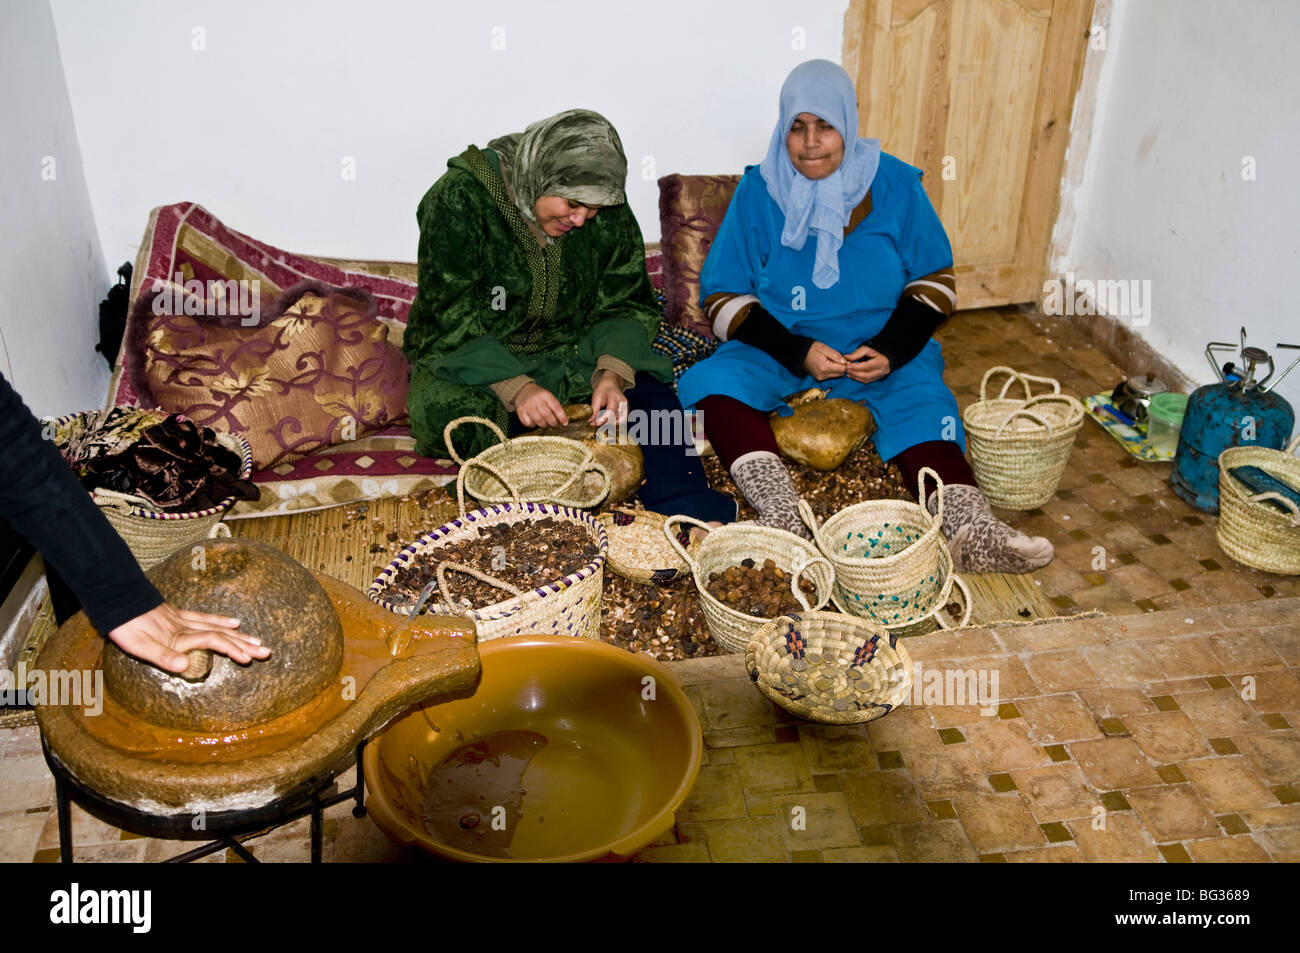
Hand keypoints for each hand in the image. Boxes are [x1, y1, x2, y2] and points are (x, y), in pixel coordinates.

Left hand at [107, 602, 268, 673]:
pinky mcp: (177, 615)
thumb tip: (186, 667)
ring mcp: (183, 619)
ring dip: (238, 635)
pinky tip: (232, 622)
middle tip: (265, 651)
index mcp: (180, 636)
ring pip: (217, 627)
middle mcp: (186, 627)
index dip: (232, 650)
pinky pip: (205, 618)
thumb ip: (163, 656)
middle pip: (222, 634)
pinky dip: (221, 621)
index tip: (249, 659)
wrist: (117, 601)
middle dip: (244, 644)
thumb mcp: (139, 646)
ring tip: (257, 640)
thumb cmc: (126, 627)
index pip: (213, 641)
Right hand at [515, 382, 567, 428]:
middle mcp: (536, 399)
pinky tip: (535, 422)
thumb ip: (555, 407)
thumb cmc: (539, 397)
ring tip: (546, 425)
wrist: (522, 390)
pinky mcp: (520, 411)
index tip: (565, 424)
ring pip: (538, 420)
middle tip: (555, 426)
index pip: (556, 407)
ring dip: (544, 425)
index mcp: (545, 394)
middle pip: (547, 415)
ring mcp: (527, 405)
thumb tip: (564, 422)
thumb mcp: (548, 397)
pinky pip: (528, 423)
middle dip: (553, 423)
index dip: (562, 417)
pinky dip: (533, 425)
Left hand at [588, 370, 627, 426]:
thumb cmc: (603, 390)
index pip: (611, 411)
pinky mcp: (627, 410)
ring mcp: (626, 406)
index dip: (603, 419)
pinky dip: (615, 422)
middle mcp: (623, 402)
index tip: (595, 423)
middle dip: (605, 422)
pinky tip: (608, 420)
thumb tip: (591, 422)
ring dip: (610, 423)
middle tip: (596, 423)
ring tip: (602, 420)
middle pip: (616, 417)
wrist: (611, 384)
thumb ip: (594, 411)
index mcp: (614, 396)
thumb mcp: (596, 398)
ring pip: (620, 421)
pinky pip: (622, 420)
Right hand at [802, 341, 849, 380]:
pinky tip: (828, 364)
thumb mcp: (824, 348)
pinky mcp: (819, 378)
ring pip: (836, 375)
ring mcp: (820, 378)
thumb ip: (835, 355)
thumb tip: (845, 361)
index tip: (845, 358)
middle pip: (840, 374)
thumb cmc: (812, 349)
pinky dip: (832, 371)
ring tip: (832, 360)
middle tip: (839, 358)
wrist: (799, 354)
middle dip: (842, 367)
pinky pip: (830, 376)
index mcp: (825, 367)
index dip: (846, 364)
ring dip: (837, 369)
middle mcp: (823, 375)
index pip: (842, 369)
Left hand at [844, 344, 890, 383]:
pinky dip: (859, 379)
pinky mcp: (879, 378)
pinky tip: (853, 376)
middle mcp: (883, 370)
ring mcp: (882, 375)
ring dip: (856, 377)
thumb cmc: (877, 350)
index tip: (847, 365)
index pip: (867, 366)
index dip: (856, 367)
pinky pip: (868, 381)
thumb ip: (857, 353)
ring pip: (867, 380)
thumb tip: (846, 358)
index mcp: (882, 361)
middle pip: (867, 375)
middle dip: (855, 373)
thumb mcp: (867, 348)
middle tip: (846, 369)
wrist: (888, 353)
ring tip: (848, 373)